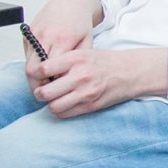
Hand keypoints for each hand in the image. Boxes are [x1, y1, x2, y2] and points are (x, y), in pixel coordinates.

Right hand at [24, 0, 102, 88]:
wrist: (70, 3)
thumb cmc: (80, 23)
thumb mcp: (87, 42)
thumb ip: (77, 61)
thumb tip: (67, 81)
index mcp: (63, 40)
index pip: (50, 69)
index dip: (51, 83)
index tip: (56, 91)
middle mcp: (45, 37)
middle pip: (33, 69)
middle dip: (37, 84)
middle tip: (46, 92)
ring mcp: (34, 35)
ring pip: (27, 64)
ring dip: (33, 76)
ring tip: (44, 82)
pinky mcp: (27, 34)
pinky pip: (26, 55)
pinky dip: (32, 64)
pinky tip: (42, 69)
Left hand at [33, 46, 166, 118]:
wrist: (132, 72)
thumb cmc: (106, 62)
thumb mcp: (84, 53)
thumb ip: (62, 62)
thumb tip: (40, 74)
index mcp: (76, 59)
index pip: (42, 70)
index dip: (35, 75)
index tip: (38, 77)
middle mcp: (80, 76)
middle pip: (44, 92)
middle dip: (39, 93)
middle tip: (43, 91)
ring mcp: (86, 92)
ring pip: (53, 106)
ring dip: (51, 104)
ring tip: (56, 98)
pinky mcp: (91, 105)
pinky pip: (65, 114)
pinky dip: (61, 111)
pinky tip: (66, 103)